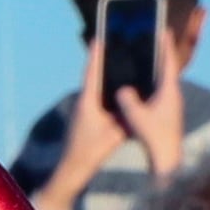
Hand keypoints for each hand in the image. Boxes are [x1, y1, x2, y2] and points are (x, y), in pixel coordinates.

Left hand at [34, 28, 131, 209]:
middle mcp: (84, 104)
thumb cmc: (90, 153)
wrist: (72, 172)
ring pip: (99, 88)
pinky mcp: (90, 120)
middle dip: (104, 61)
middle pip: (96, 77)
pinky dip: (109, 91)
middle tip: (114, 42)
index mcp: (87, 103)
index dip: (96, 55)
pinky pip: (101, 100)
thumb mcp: (114, 134)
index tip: (99, 37)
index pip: (92, 74)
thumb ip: (125, 117)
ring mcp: (86, 112)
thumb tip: (137, 100)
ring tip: (120, 59)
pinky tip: (122, 88)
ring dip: (107, 75)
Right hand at [122, 40, 189, 179]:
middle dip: (159, 56)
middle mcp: (173, 97)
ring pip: (162, 83)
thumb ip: (128, 100)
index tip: (163, 30)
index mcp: (169, 93)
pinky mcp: (167, 115)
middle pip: (166, 70)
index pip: (168, 63)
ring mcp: (171, 106)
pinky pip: (157, 94)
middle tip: (153, 41)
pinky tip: (139, 89)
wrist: (169, 160)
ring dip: (154, 71)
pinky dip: (150, 86)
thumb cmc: (155, 138)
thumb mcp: (137, 117)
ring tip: (144, 61)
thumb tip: (123, 90)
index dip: (165, 46)